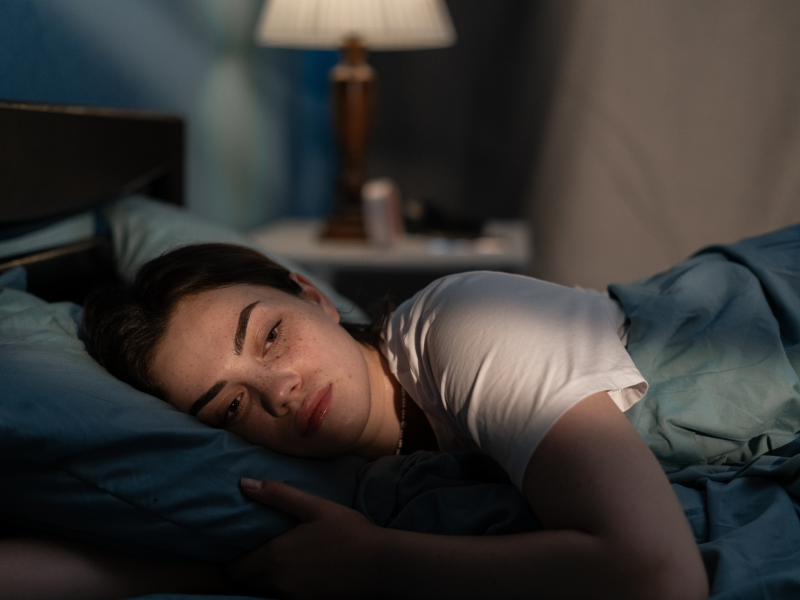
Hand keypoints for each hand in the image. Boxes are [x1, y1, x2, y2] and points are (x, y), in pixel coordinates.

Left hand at [224, 478, 381, 599]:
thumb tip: (244, 484)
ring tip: (269, 565)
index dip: (229, 562)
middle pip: (245, 584)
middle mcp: (278, 581)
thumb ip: (278, 495)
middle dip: (242, 574)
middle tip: (249, 558)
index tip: (232, 553)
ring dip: (260, 582)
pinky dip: (279, 590)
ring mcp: (293, 597)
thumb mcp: (314, 506)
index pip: (235, 569)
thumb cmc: (349, 531)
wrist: (380, 565)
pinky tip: (293, 575)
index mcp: (275, 555)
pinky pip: (281, 599)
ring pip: (262, 593)